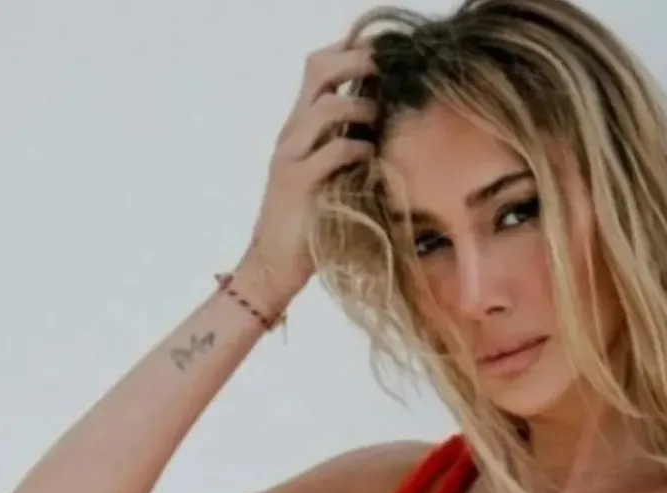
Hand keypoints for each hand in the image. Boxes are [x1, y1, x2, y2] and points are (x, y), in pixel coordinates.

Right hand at [237, 39, 377, 310]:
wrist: (274, 265)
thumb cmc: (313, 223)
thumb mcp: (331, 176)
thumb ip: (349, 147)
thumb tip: (393, 128)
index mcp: (300, 127)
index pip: (318, 68)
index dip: (349, 52)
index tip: (385, 55)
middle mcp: (292, 134)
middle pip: (318, 71)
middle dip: (356, 61)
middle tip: (388, 68)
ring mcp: (290, 156)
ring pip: (324, 108)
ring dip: (360, 107)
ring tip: (381, 119)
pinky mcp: (296, 184)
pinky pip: (331, 152)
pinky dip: (357, 149)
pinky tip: (372, 158)